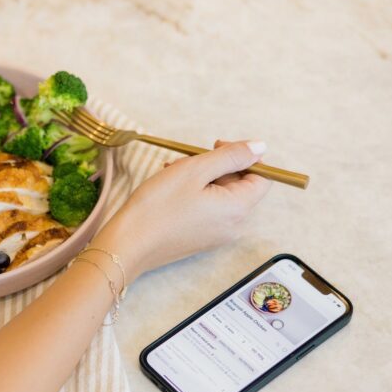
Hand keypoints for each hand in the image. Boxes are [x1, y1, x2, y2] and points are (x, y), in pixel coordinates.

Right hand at [95, 140, 271, 277]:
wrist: (128, 245)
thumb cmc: (158, 206)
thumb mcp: (195, 170)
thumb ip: (232, 156)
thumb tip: (260, 146)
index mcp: (238, 208)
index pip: (263, 177)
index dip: (244, 157)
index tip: (215, 148)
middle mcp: (235, 226)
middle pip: (240, 185)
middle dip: (216, 167)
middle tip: (186, 160)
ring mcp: (218, 235)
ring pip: (221, 195)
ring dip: (201, 178)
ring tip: (172, 173)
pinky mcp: (202, 239)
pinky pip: (209, 210)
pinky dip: (195, 194)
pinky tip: (171, 189)